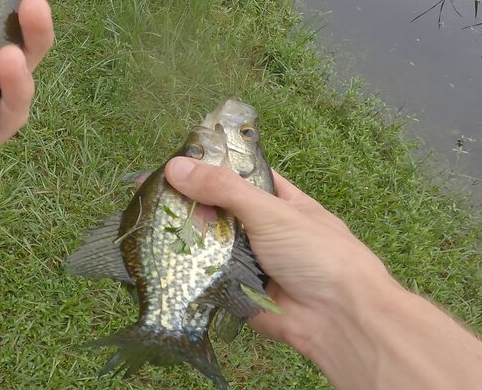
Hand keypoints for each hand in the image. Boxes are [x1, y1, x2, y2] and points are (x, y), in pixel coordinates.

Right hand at [163, 157, 392, 355]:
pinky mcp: (237, 292)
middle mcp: (262, 229)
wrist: (338, 318)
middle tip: (149, 196)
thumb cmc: (316, 253)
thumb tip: (175, 167)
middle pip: (218, 211)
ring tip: (143, 224)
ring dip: (185, 239)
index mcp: (279, 201)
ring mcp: (250, 262)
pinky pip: (207, 277)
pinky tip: (157, 259)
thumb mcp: (271, 211)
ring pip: (209, 245)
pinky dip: (188, 271)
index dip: (208, 169)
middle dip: (189, 205)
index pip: (239, 177)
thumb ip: (224, 188)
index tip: (171, 163)